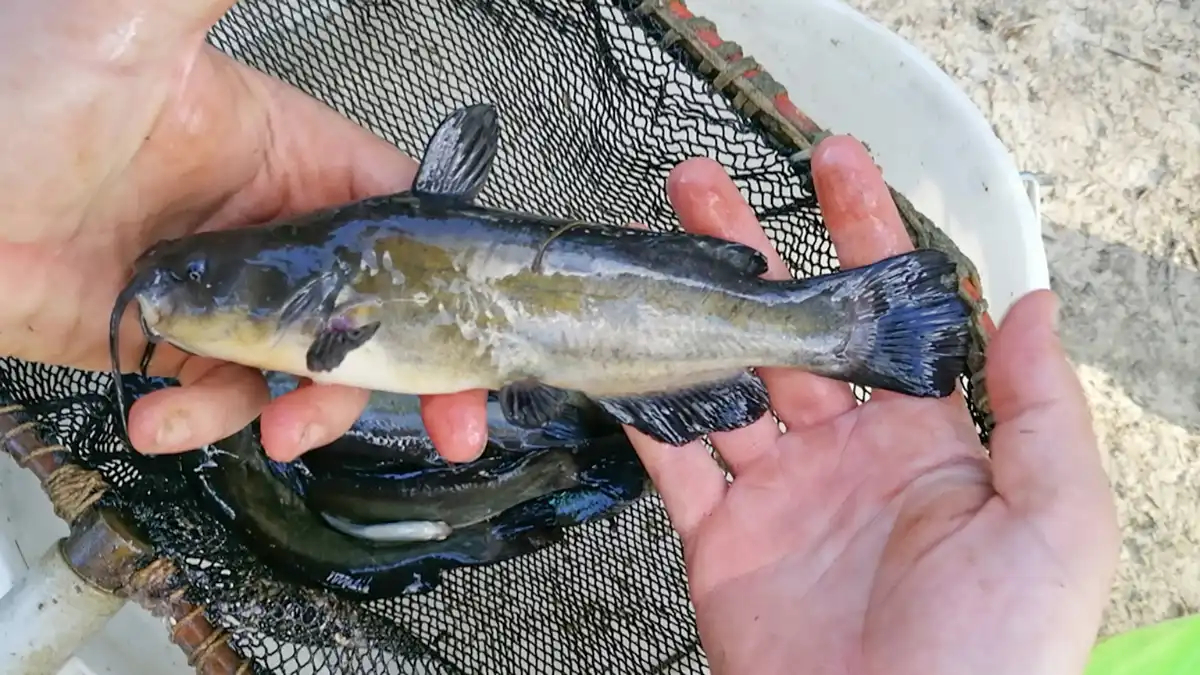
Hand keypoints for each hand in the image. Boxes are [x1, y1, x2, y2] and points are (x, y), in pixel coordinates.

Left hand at [0, 0, 487, 462]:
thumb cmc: (6, 88)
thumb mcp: (129, 23)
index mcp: (285, 151)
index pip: (401, 214)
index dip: (452, 275)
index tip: (487, 331)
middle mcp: (265, 227)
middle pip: (376, 305)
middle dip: (417, 371)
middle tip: (454, 428)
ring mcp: (219, 294)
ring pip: (306, 367)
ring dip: (312, 410)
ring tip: (284, 431)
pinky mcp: (163, 346)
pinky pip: (215, 400)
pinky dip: (202, 425)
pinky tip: (162, 421)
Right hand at [627, 138, 1120, 674]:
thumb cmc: (1000, 650)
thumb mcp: (1054, 520)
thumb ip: (1039, 408)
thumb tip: (1032, 304)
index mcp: (924, 441)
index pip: (885, 312)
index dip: (863, 233)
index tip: (835, 164)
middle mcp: (844, 455)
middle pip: (785, 330)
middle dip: (747, 252)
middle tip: (705, 185)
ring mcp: (777, 495)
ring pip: (720, 381)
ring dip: (687, 313)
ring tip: (655, 248)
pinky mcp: (721, 541)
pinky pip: (675, 462)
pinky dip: (644, 411)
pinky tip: (624, 356)